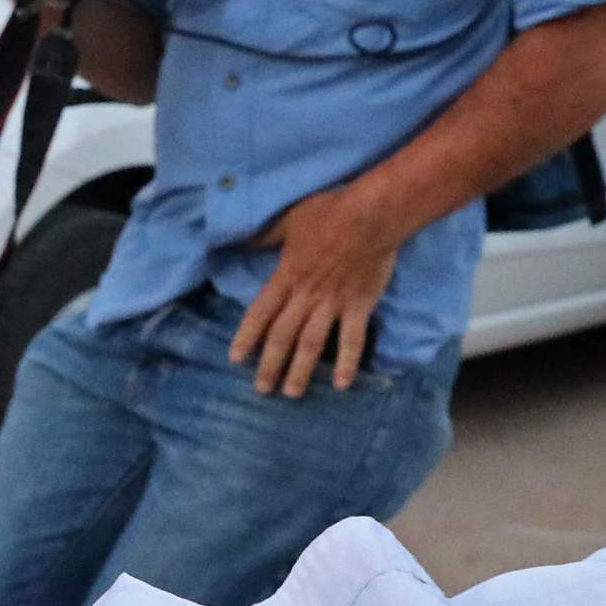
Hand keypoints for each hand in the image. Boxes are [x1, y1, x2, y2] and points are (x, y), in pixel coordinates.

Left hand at [229, 183, 405, 398]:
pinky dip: (348, 363)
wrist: (370, 215)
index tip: (235, 358)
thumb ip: (267, 234)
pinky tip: (343, 385)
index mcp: (286, 276)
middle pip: (283, 336)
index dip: (246, 336)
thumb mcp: (289, 219)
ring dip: (301, 371)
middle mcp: (306, 296)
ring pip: (312, 344)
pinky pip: (352, 340)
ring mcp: (333, 304)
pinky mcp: (359, 306)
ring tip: (292, 393)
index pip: (260, 312)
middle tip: (262, 389)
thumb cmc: (328, 212)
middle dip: (270, 365)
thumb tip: (244, 238)